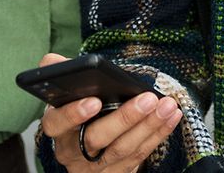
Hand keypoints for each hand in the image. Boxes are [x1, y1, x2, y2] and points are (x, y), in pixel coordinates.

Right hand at [36, 54, 179, 171]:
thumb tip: (52, 61)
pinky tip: (171, 117)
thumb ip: (60, 75)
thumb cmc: (78, 115)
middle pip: (96, 139)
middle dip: (124, 119)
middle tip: (147, 99)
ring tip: (167, 106)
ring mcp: (95, 167)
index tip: (93, 100)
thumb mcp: (64, 97)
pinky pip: (139, 155)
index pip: (57, 124)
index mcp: (57, 129)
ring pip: (122, 149)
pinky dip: (157, 135)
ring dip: (148, 126)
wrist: (85, 153)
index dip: (73, 114)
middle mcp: (73, 152)